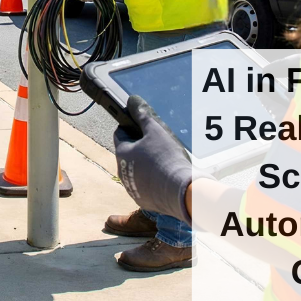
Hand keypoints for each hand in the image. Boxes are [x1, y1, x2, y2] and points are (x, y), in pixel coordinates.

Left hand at [113, 95, 203, 224]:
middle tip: (158, 144)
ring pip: (136, 170)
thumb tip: (132, 101)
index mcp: (122, 153)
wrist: (180, 190)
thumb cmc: (166, 158)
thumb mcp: (155, 130)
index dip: (131, 128)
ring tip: (164, 161)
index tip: (142, 128)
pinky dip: (152, 181)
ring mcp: (132, 187)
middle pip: (128, 153)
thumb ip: (142, 115)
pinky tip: (165, 177)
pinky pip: (144, 186)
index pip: (120, 134)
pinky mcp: (143, 199)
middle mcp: (122, 171)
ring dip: (145, 165)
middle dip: (140, 147)